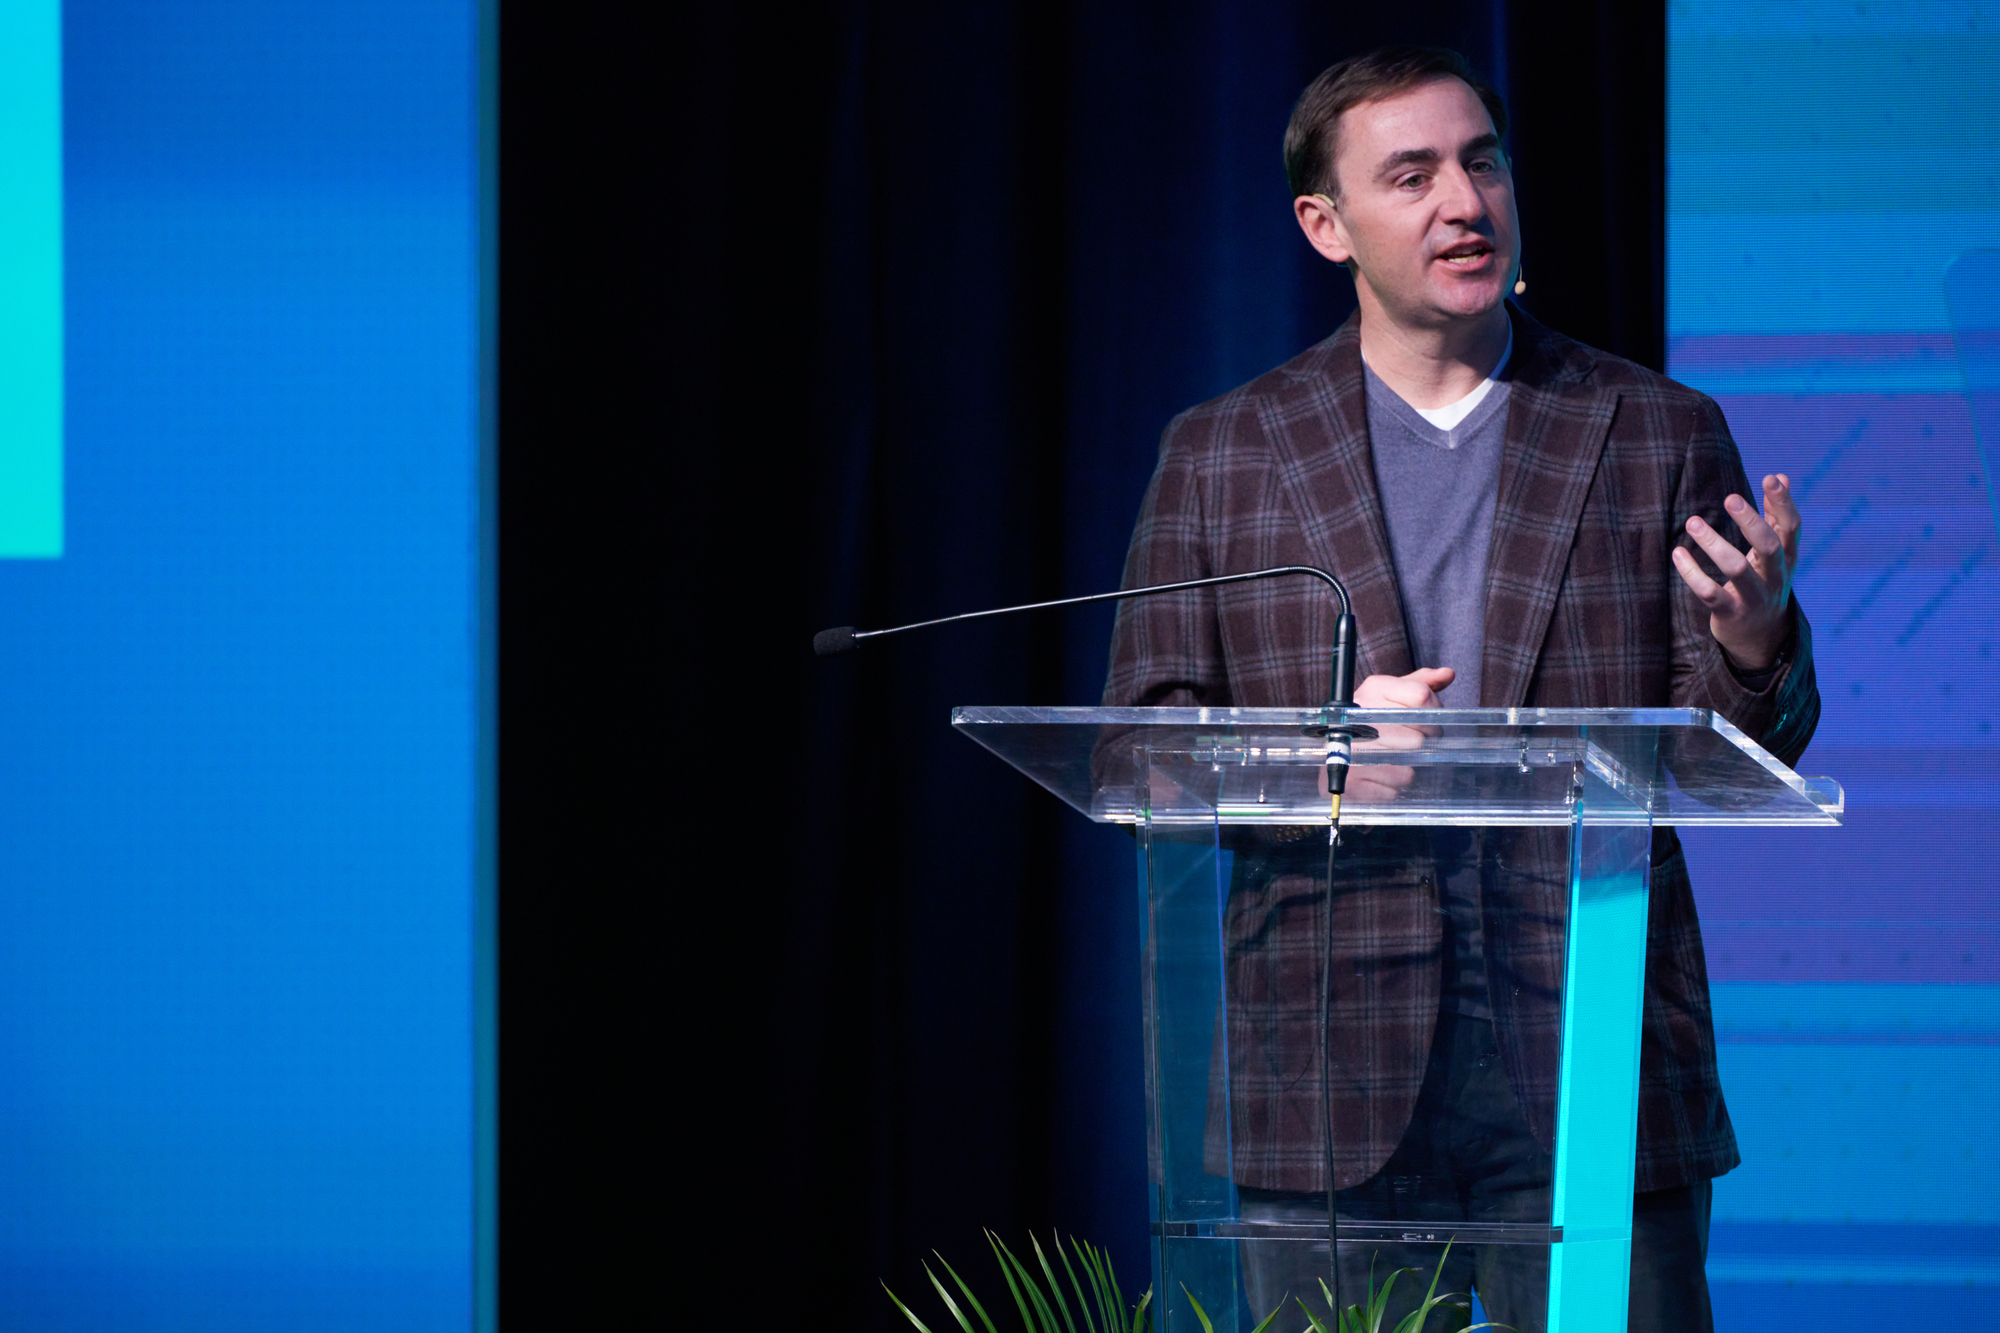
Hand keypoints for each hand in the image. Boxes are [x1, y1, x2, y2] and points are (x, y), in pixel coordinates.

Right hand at [1332, 666, 1454, 802]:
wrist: (1336, 750)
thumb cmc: (1373, 720)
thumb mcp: (1394, 695)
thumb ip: (1422, 684)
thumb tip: (1448, 674)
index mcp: (1375, 688)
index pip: (1422, 696)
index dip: (1432, 712)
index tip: (1427, 721)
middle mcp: (1361, 713)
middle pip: (1419, 736)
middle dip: (1423, 742)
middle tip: (1412, 743)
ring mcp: (1353, 746)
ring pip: (1409, 764)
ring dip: (1407, 765)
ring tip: (1395, 758)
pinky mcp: (1352, 777)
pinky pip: (1393, 787)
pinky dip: (1393, 786)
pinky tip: (1382, 775)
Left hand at [1673, 474, 1798, 669]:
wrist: (1760, 638)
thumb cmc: (1764, 583)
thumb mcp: (1776, 554)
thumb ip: (1776, 516)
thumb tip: (1782, 476)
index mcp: (1787, 559)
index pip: (1791, 527)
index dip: (1783, 503)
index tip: (1770, 477)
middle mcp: (1775, 578)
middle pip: (1769, 547)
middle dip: (1750, 522)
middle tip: (1730, 497)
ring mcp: (1753, 597)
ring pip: (1736, 569)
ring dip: (1713, 544)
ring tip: (1692, 522)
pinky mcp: (1730, 613)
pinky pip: (1709, 593)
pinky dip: (1692, 573)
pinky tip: (1678, 554)